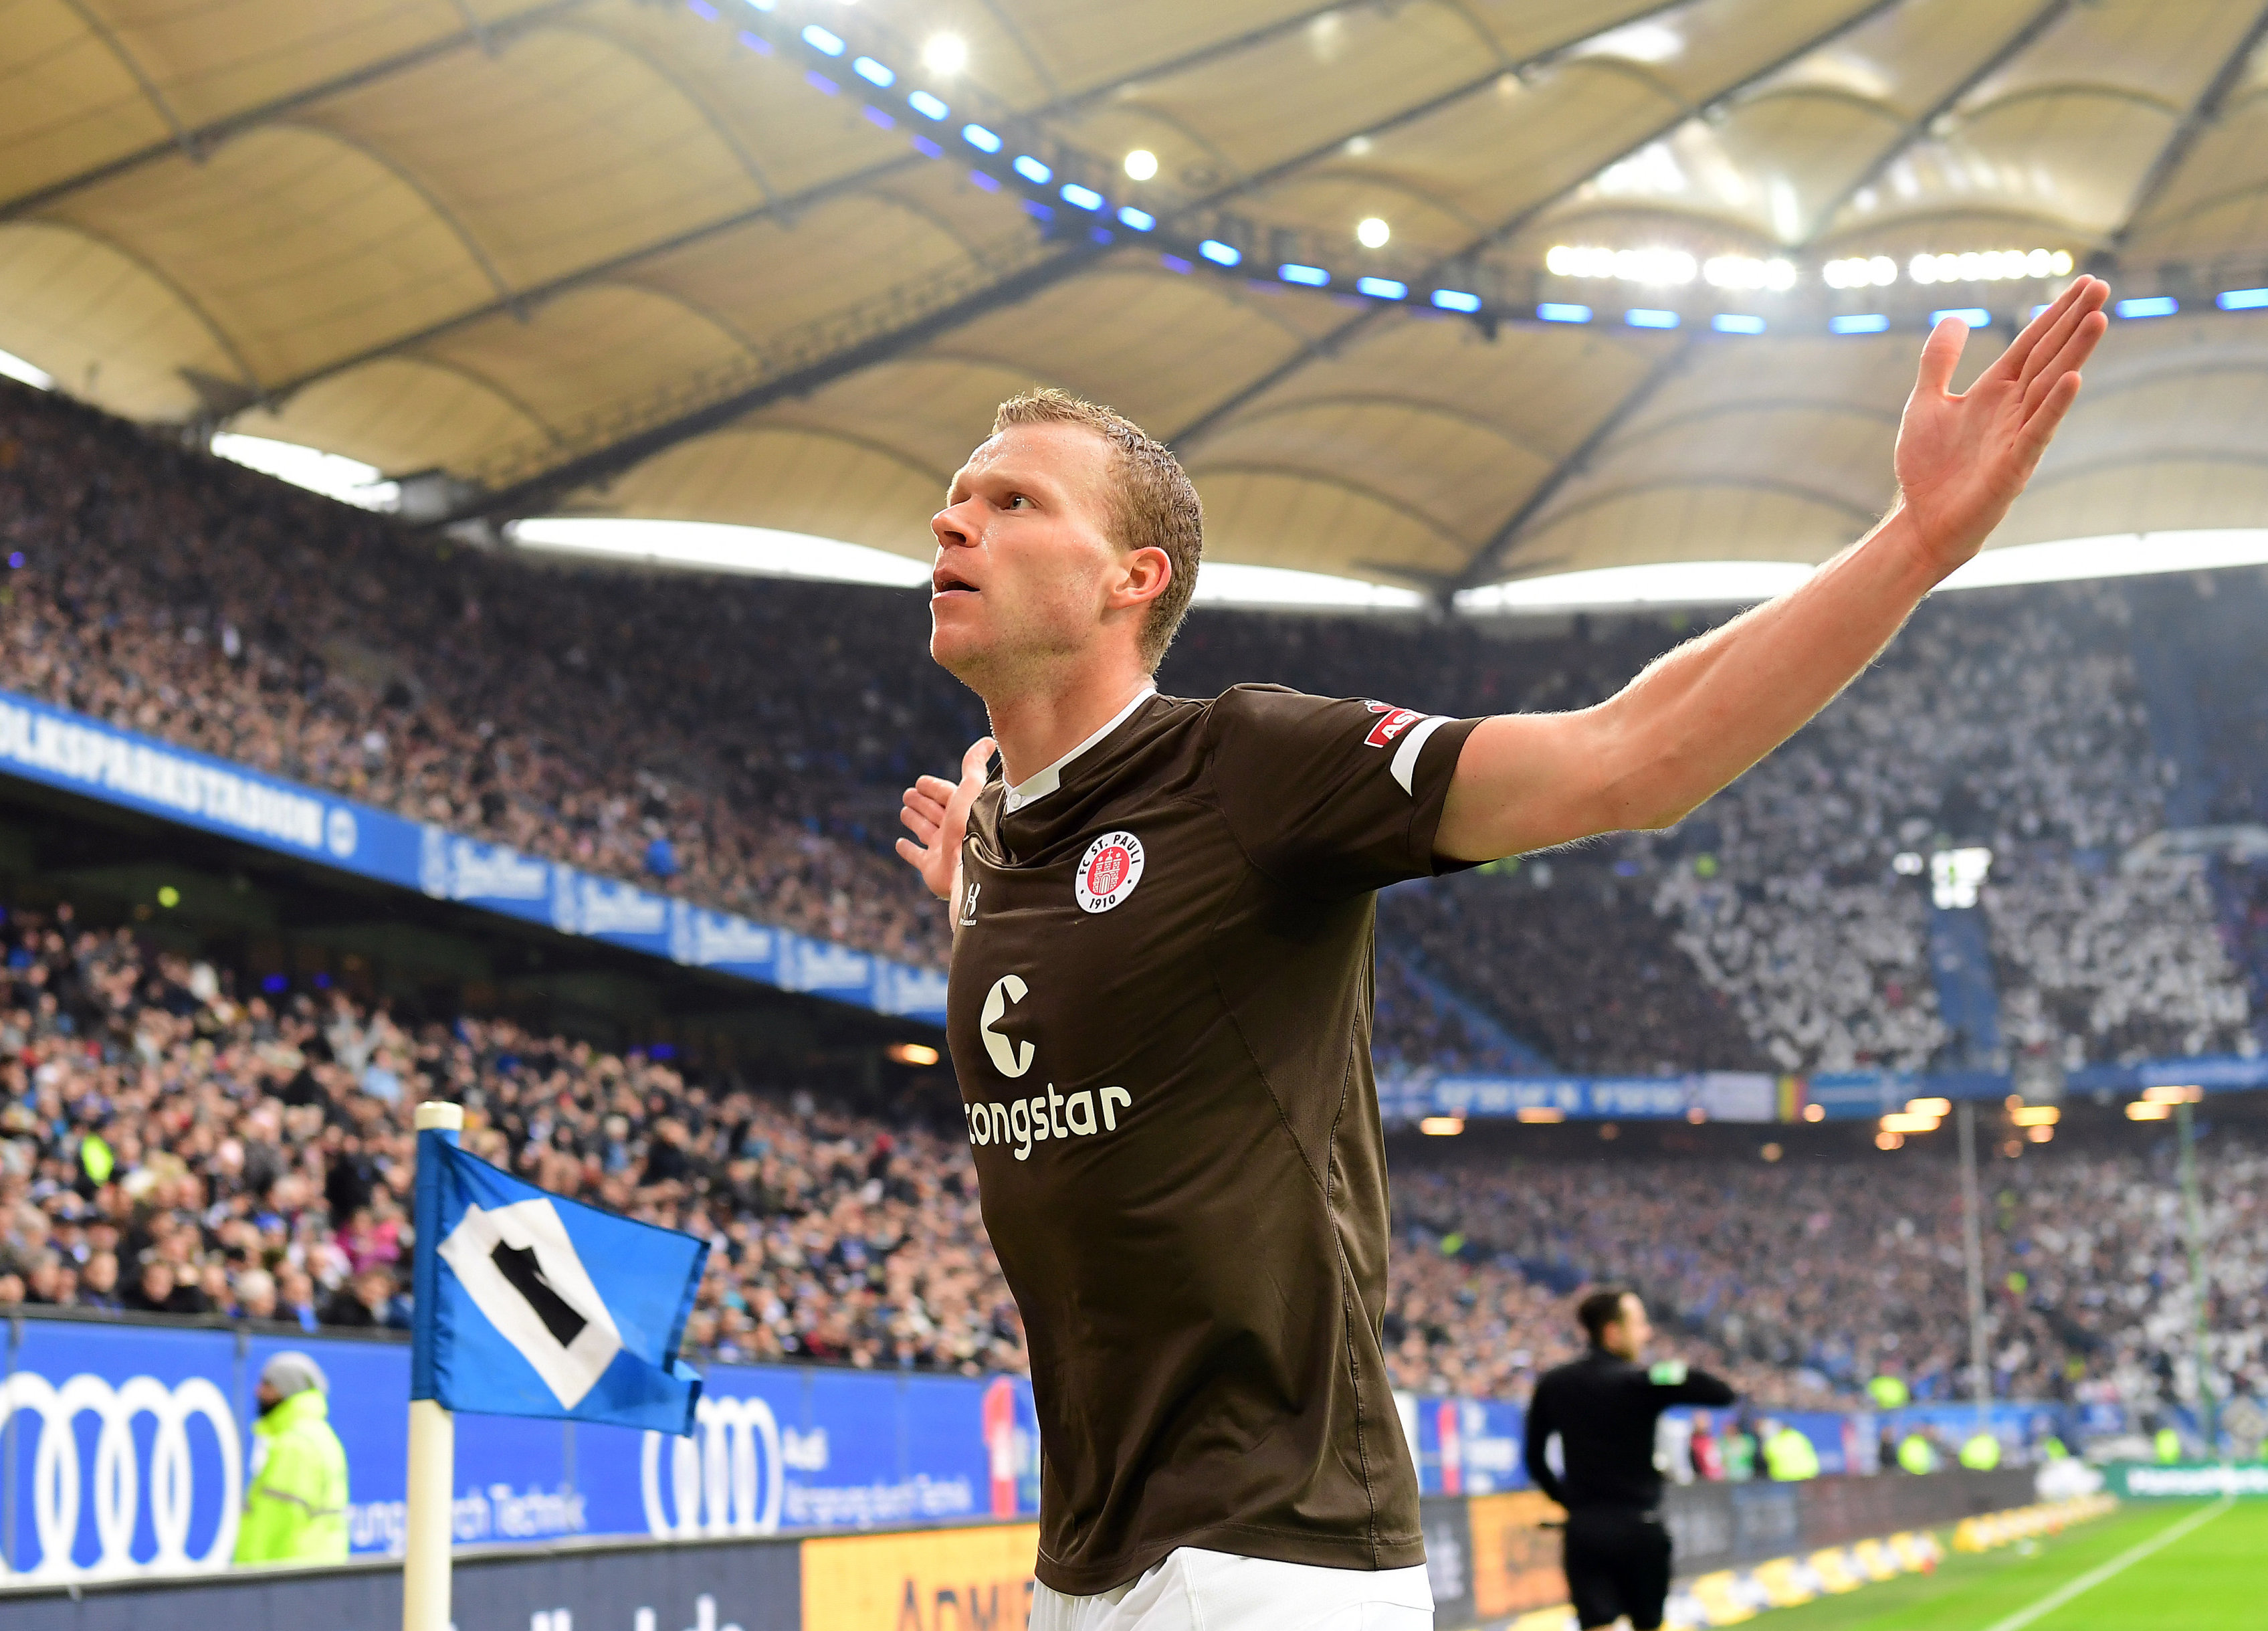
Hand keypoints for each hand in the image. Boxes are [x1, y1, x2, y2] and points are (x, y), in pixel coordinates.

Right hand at [896, 736, 995, 900]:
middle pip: (934, 811)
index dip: (933, 787)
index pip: (946, 794)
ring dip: (914, 821)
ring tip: (905, 813)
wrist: (970, 867)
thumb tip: (988, 741)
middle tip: (909, 795)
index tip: (921, 782)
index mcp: (963, 811)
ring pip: (924, 831)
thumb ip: (974, 765)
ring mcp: (942, 849)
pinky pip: (916, 857)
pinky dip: (907, 850)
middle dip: (921, 802)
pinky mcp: (932, 868)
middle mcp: (953, 829)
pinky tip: (900, 844)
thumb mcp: (971, 788)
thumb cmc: (971, 826)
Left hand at [1892, 275, 2109, 572]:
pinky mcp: (2015, 466)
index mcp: (1995, 391)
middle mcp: (2014, 408)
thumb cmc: (1928, 467)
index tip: (2085, 281)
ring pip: (2052, 387)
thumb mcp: (1926, 403)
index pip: (2032, 343)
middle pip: (2049, 356)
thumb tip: (1955, 317)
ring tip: (2098, 318)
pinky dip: (2054, 406)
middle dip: (2073, 322)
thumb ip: (1939, 362)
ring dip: (2074, 353)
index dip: (2055, 313)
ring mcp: (2018, 436)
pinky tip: (2073, 379)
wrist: (1922, 522)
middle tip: (2102, 285)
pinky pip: (2038, 431)